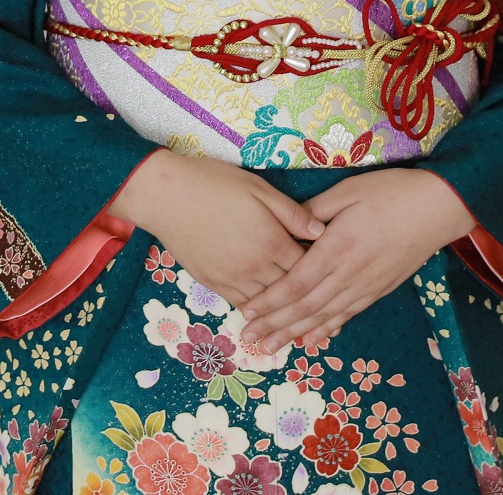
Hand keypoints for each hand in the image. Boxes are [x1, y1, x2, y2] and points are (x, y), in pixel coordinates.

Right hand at [109, 150, 323, 307]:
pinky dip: (258, 311)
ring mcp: (233, 278)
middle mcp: (255, 267)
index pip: (308, 265)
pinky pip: (242, 304)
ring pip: (268, 304)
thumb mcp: (258, 188)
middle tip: (328, 301)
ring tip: (304, 318)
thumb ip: (291, 212)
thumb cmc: (213, 184)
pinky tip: (267, 315)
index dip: (323, 268)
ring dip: (285, 310)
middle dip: (310, 294)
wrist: (166, 196)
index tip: (336, 270)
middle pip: (291, 290)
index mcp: (271, 242)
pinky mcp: (213, 283)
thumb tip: (322, 231)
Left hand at [236, 168, 475, 352]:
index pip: (297, 281)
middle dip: (275, 324)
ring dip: (295, 333)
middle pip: (306, 306)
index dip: (271, 300)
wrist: (438, 208)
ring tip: (271, 348)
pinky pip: (347, 315)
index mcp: (338, 247)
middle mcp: (350, 273)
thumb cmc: (391, 193)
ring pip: (324, 316)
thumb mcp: (348, 192)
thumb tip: (288, 227)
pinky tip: (311, 340)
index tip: (248, 310)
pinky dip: (326, 329)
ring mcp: (365, 286)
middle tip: (249, 339)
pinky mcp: (378, 290)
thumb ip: (315, 212)